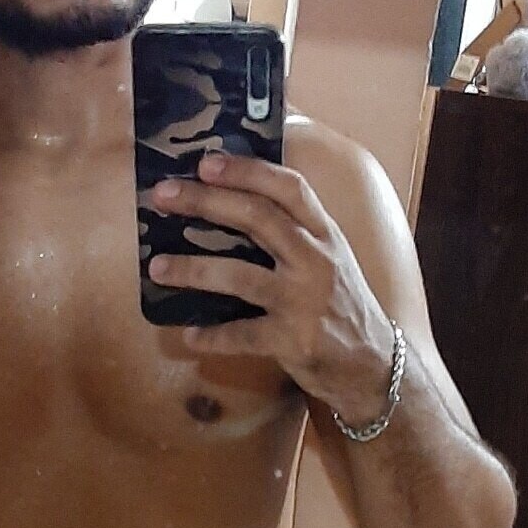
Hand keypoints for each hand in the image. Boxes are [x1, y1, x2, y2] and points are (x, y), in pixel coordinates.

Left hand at [149, 152, 395, 426]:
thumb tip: (230, 204)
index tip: (206, 162)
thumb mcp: (329, 257)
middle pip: (258, 218)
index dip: (246, 171)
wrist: (372, 364)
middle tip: (163, 196)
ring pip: (240, 275)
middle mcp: (316, 260)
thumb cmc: (340, 305)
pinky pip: (242, 334)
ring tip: (156, 266)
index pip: (288, 188)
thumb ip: (293, 231)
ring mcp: (304, 300)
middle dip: (206, 202)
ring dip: (192, 269)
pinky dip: (212, 335)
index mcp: (324, 233)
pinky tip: (189, 334)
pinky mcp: (293, 340)